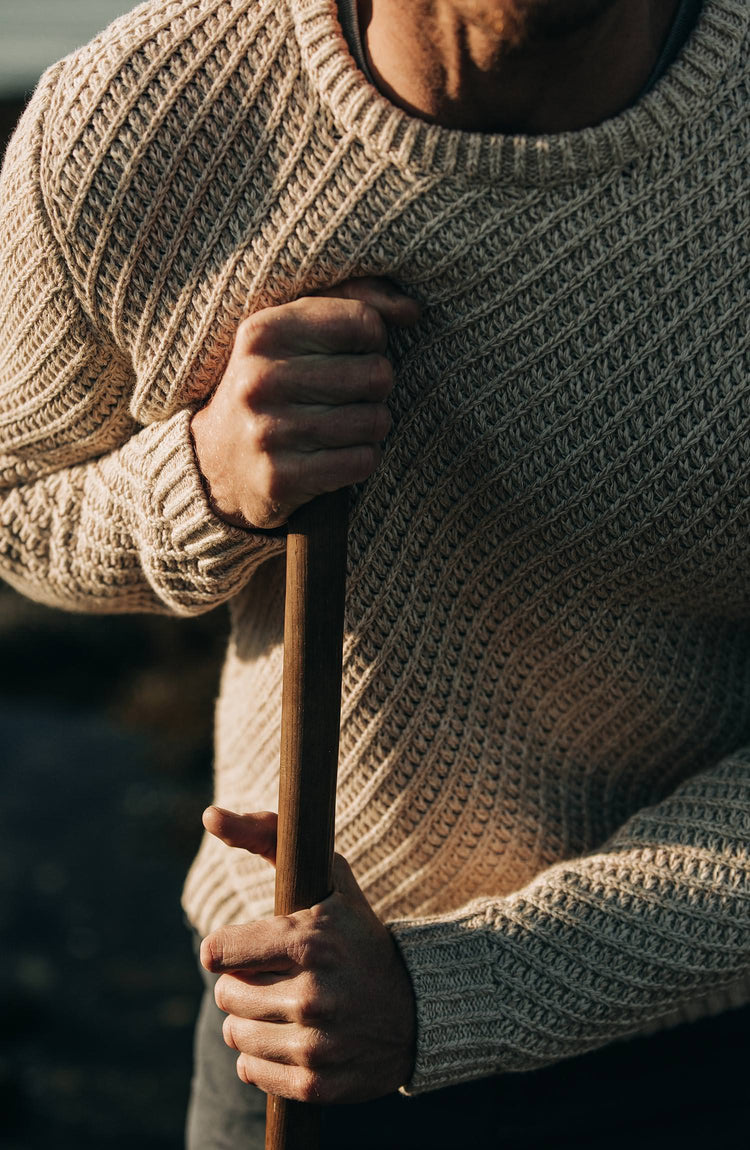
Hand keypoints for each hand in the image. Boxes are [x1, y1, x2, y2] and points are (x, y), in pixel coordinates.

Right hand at [190, 278, 419, 529]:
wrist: (220, 461)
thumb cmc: (275, 383)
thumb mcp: (297, 330)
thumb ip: (356, 300)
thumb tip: (411, 310)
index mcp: (263, 332)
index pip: (363, 322)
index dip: (373, 339)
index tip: (353, 352)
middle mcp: (259, 380)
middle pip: (377, 374)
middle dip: (375, 386)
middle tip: (350, 395)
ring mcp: (268, 432)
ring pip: (375, 421)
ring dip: (371, 425)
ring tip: (344, 424)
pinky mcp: (281, 478)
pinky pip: (363, 461)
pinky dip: (361, 458)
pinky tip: (336, 454)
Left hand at [200, 806, 416, 1102]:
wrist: (419, 1006)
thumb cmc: (359, 933)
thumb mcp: (327, 877)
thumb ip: (267, 835)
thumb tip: (210, 814)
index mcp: (310, 939)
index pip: (217, 951)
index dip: (228, 949)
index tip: (247, 949)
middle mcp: (312, 992)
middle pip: (225, 994)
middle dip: (243, 982)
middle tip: (276, 976)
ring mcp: (315, 1042)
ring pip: (234, 1034)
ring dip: (251, 1020)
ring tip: (285, 1006)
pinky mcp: (316, 1082)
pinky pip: (252, 1072)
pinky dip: (263, 1057)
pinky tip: (293, 1036)